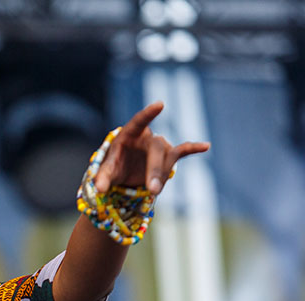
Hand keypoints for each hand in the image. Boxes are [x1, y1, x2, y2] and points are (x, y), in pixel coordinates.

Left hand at [93, 101, 210, 194]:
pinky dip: (193, 149)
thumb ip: (102, 178)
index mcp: (128, 134)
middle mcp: (146, 137)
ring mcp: (159, 146)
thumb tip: (98, 188)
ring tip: (153, 192)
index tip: (160, 104)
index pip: (139, 121)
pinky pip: (182, 151)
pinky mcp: (168, 156)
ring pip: (166, 158)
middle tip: (153, 190)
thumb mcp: (105, 171)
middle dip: (155, 169)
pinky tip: (206, 146)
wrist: (123, 172)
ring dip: (162, 175)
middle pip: (156, 148)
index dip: (148, 114)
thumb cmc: (113, 166)